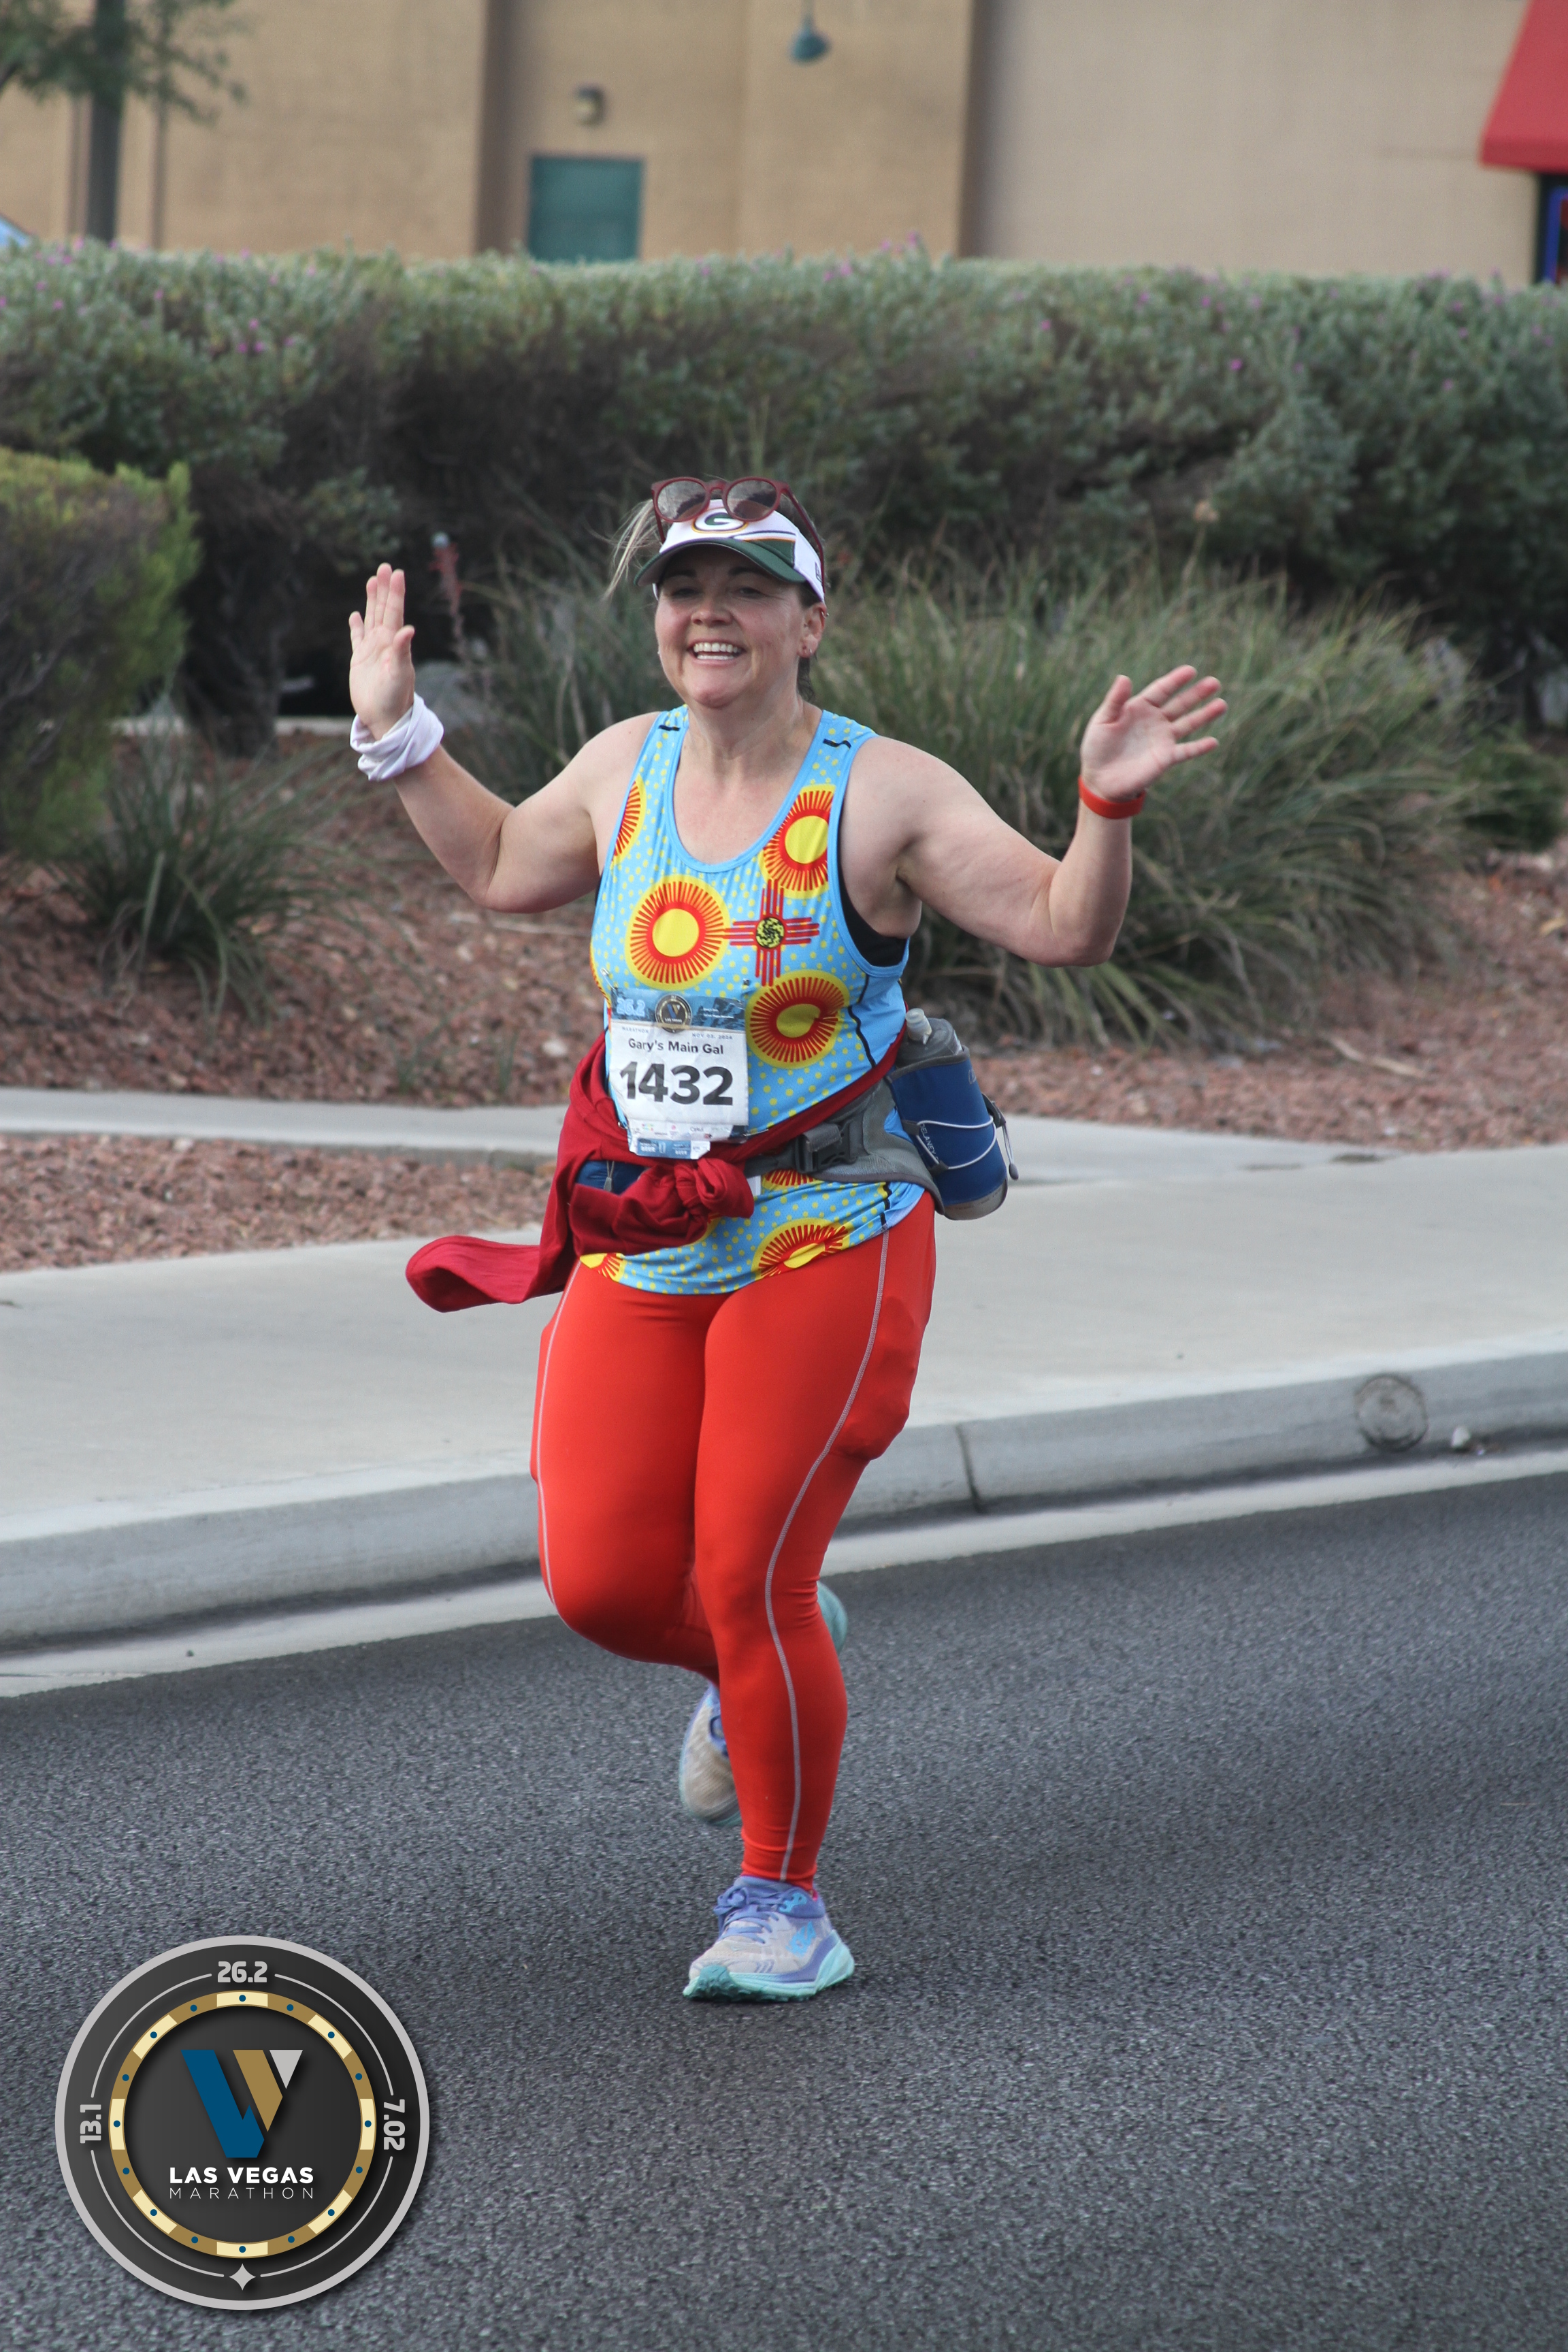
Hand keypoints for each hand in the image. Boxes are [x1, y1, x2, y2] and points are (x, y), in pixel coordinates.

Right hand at [348, 563, 416, 738]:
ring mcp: (372, 650)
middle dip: (384, 589)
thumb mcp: (399, 674)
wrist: (385, 718)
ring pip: (371, 619)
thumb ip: (402, 651)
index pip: (394, 612)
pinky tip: (355, 616)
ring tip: (373, 581)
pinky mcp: (360, 660)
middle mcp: (384, 643)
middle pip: (383, 610)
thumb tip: (409, 630)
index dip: (395, 592)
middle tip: (385, 567)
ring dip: (372, 601)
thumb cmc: (396, 698)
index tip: (397, 572)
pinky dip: (356, 626)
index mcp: (394, 643)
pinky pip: (357, 638)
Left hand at [1079, 666, 1225, 804]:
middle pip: (1180, 704)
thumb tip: (1124, 677)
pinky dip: (1199, 747)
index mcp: (1140, 708)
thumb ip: (1115, 700)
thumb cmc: (1097, 748)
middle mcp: (1155, 721)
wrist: (1099, 779)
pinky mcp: (1166, 759)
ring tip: (1222, 704)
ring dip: (1205, 715)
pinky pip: (1186, 751)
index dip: (1176, 680)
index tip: (1191, 670)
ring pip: (1188, 724)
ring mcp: (1163, 739)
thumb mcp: (1102, 721)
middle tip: (1214, 683)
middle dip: (1197, 694)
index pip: (1161, 690)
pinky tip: (1214, 741)